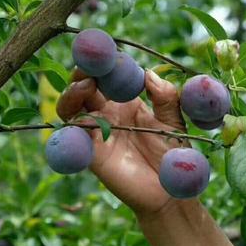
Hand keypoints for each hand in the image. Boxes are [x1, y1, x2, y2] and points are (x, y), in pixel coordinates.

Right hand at [56, 69, 187, 216]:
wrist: (172, 192)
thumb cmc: (174, 156)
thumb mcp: (174, 121)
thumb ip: (165, 97)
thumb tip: (149, 73)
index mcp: (126, 102)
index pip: (109, 76)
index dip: (105, 63)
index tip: (107, 53)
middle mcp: (107, 114)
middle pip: (83, 87)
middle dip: (82, 73)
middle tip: (90, 67)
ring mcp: (96, 133)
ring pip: (71, 108)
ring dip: (72, 94)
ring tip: (86, 86)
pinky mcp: (91, 153)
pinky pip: (73, 137)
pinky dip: (71, 126)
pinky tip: (82, 118)